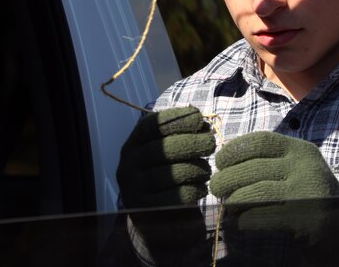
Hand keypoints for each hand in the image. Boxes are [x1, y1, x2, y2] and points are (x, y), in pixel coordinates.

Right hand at [116, 106, 215, 260]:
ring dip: (196, 168)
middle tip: (211, 143)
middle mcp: (127, 166)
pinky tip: (201, 188)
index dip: (176, 118)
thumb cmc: (167, 176)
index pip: (151, 126)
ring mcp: (134, 190)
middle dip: (191, 142)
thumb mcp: (169, 153)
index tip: (199, 118)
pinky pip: (177, 196)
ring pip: (171, 173)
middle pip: (162, 149)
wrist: (156, 220)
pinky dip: (194, 189)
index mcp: (132, 146)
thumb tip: (203, 123)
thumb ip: (181, 135)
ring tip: (206, 170)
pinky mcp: (147, 211)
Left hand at [209, 131, 338, 263]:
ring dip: (233, 199)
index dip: (235, 149)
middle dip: (227, 177)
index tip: (220, 161)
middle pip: (252, 167)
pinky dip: (244, 220)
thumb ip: (271, 160)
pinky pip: (261, 216)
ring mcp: (306, 192)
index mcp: (300, 151)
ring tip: (227, 204)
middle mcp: (305, 167)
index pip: (261, 141)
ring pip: (254, 191)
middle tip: (216, 187)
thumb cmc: (311, 197)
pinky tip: (241, 222)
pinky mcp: (303, 219)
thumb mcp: (298, 168)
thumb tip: (226, 156)